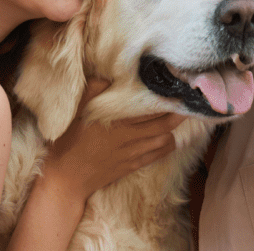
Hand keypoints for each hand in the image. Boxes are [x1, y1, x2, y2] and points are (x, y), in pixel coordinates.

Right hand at [41, 77, 187, 202]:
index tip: (174, 86)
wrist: (66, 178)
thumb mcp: (76, 111)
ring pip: (164, 141)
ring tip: (179, 117)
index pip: (148, 107)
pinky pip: (156, 156)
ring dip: (174, 129)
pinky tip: (169, 138)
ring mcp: (132, 154)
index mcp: (116, 122)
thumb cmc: (68, 141)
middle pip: (163, 124)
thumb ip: (93, 90)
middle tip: (186, 101)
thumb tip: (108, 75)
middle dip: (178, 113)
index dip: (164, 98)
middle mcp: (129, 138)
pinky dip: (167, 146)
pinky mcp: (132, 166)